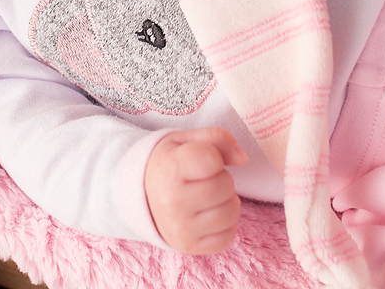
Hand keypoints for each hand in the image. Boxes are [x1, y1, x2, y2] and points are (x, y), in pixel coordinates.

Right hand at [145, 127, 247, 254]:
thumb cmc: (170, 164)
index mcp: (170, 168)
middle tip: (204, 179)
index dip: (214, 156)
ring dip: (227, 201)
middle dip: (222, 178)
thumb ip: (217, 138)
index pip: (212, 159)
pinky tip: (208, 215)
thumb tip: (243, 158)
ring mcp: (180, 227)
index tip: (200, 159)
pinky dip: (225, 225)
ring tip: (208, 197)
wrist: (141, 195)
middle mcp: (172, 201)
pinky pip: (227, 237)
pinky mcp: (188, 246)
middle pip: (225, 186)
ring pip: (230, 213)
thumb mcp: (186, 141)